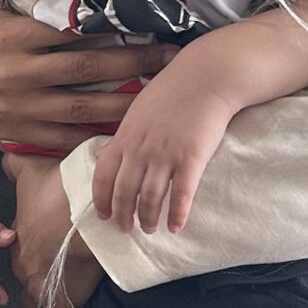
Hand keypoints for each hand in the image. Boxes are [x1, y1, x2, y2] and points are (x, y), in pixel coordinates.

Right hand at [0, 0, 175, 152]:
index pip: (70, 32)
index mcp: (11, 38)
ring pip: (82, 107)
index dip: (111, 30)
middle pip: (87, 69)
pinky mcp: (18, 131)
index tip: (147, 26)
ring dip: (124, 103)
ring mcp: (19, 108)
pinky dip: (94, 135)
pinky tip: (124, 129)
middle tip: (170, 58)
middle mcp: (17, 75)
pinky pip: (63, 136)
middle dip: (133, 64)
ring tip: (159, 96)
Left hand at [4, 155, 100, 307]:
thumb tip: (5, 151)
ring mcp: (47, 287)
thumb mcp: (29, 171)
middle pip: (29, 286)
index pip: (18, 261)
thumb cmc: (60, 188)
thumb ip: (14, 164)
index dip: (26, 258)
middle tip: (49, 282)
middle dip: (35, 285)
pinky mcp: (67, 300)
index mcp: (20, 244)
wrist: (88, 206)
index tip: (34, 253)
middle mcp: (29, 270)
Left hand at [91, 62, 239, 232]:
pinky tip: (176, 226)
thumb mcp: (137, 111)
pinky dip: (177, 214)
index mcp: (125, 137)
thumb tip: (104, 153)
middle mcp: (140, 149)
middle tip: (125, 229)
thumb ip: (122, 136)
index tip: (103, 215)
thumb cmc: (172, 91)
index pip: (103, 175)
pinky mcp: (191, 159)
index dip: (101, 199)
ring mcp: (165, 155)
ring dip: (147, 218)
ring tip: (149, 229)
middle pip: (124, 192)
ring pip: (150, 197)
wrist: (206, 78)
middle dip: (122, 214)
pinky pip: (181, 194)